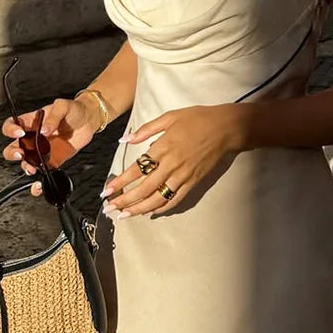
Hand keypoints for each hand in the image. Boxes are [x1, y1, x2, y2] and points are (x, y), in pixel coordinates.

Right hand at [1, 97, 99, 195]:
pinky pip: (42, 172)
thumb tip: (44, 130)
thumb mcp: (63, 106)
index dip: (10, 130)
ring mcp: (42, 151)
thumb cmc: (75, 109)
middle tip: (21, 154)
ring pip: (25, 162)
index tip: (19, 133)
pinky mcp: (53, 161)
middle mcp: (34, 138)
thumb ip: (53, 116)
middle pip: (13, 147)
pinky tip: (38, 184)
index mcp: (32, 122)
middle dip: (13, 153)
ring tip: (32, 167)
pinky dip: (38, 181)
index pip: (12, 125)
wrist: (89, 120)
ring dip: (25, 166)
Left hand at [100, 104, 244, 217]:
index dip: (120, 182)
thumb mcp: (170, 117)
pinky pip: (175, 199)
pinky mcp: (193, 182)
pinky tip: (150, 212)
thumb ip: (146, 129)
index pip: (136, 169)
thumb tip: (125, 139)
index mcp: (163, 147)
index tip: (106, 191)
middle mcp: (171, 165)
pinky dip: (161, 208)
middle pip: (143, 188)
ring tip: (124, 215)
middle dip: (124, 201)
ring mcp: (183, 176)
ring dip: (139, 209)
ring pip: (158, 198)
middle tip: (109, 209)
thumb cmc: (198, 119)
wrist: (226, 128)